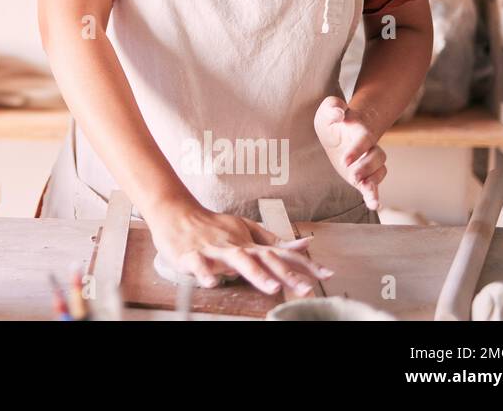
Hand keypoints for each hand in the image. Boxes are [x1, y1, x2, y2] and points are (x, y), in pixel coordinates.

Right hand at [148, 200, 332, 295]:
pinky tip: (211, 282)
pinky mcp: (191, 254)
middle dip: (287, 274)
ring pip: (237, 260)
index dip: (304, 265)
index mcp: (249, 243)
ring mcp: (214, 249)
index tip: (327, 275)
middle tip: (307, 289)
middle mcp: (236, 246)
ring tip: (272, 288)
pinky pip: (198, 264)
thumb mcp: (244, 229)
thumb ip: (273, 240)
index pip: (281, 254)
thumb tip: (305, 245)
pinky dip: (204, 272)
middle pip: (265, 259)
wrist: (175, 212)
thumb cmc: (212, 226)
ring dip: (256, 273)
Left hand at [314, 94, 386, 210]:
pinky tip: (374, 204)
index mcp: (360, 130)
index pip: (364, 139)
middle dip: (366, 167)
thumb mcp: (328, 109)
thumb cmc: (333, 119)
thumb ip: (333, 106)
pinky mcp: (363, 175)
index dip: (357, 149)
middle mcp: (368, 147)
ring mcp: (368, 162)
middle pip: (377, 156)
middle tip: (352, 175)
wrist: (339, 130)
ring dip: (372, 181)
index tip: (345, 160)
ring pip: (379, 171)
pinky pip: (373, 185)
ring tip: (362, 187)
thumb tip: (339, 112)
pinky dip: (374, 195)